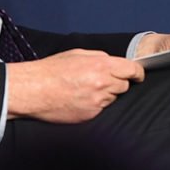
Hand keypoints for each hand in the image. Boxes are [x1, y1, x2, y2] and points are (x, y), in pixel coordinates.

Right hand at [5, 49, 145, 122]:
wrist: (33, 90)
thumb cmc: (51, 70)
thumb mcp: (77, 54)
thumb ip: (99, 57)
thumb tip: (113, 62)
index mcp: (101, 65)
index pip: (132, 70)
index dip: (136, 73)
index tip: (136, 76)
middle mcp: (102, 83)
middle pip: (124, 85)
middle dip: (116, 83)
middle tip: (99, 81)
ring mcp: (97, 101)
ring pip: (113, 98)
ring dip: (104, 94)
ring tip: (84, 90)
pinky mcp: (90, 115)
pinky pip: (101, 109)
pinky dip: (94, 105)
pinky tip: (79, 100)